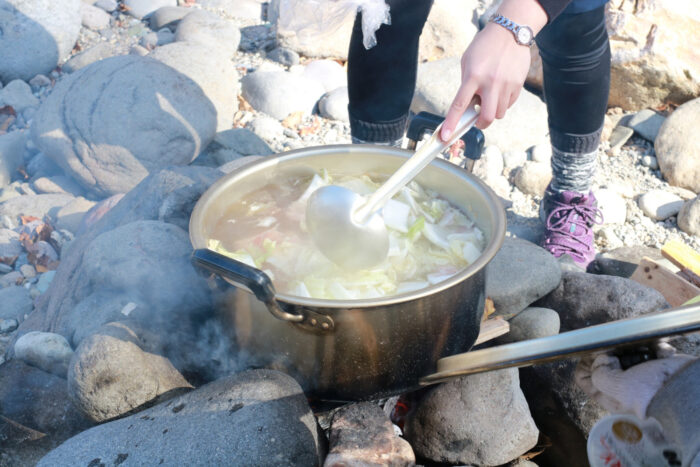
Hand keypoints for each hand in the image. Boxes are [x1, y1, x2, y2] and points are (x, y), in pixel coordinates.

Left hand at [439, 0, 546, 140]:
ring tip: (489, 97)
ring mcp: (506, 85)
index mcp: (473, 76)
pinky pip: (509, 105)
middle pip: (486, 117)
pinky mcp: (517, 85)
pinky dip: (502, 104)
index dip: (451, 123)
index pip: (459, 105)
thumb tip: (466, 105)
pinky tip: (500, 91)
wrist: (511, 31)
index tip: (446, 136)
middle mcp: (490, 83)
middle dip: (480, 123)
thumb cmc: (485, 46)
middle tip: (477, 119)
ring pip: (499, 114)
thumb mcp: (468, 62)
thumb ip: (466, 84)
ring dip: (492, 112)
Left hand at [575, 350, 695, 418]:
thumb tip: (599, 361)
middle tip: (623, 351)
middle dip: (614, 352)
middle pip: (604, 362)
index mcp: (611, 396)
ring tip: (648, 350)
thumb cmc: (655, 391)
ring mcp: (639, 375)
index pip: (584, 379)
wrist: (690, 386)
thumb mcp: (620, 387)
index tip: (596, 354)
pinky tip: (662, 353)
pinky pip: (647, 349)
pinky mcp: (654, 365)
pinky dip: (655, 348)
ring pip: (625, 352)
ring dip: (637, 347)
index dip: (586, 363)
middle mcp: (623, 386)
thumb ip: (600, 375)